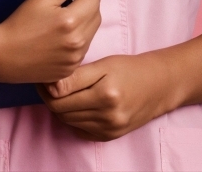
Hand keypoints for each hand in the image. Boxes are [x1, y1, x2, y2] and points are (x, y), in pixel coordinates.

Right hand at [0, 0, 101, 83]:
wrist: (3, 56)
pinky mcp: (72, 69)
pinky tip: (62, 32)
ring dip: (86, 16)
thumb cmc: (20, 23)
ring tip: (66, 12)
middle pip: (96, 12)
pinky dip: (80, 34)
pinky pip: (85, 45)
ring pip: (93, 29)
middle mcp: (78, 42)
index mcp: (71, 21)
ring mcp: (76, 58)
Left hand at [38, 53, 174, 140]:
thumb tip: (50, 85)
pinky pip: (80, 130)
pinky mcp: (110, 136)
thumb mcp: (104, 64)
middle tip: (45, 82)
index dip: (45, 86)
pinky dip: (72, 118)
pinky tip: (73, 104)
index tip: (41, 75)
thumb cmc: (130, 68)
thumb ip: (77, 76)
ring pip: (68, 121)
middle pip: (62, 111)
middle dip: (49, 97)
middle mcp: (107, 115)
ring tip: (58, 90)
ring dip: (59, 107)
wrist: (159, 85)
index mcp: (104, 93)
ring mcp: (109, 129)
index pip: (60, 97)